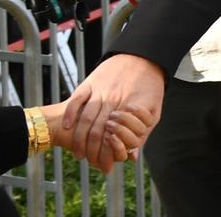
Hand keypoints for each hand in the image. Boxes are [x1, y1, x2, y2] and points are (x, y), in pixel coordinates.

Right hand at [63, 54, 165, 171]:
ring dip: (78, 137)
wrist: (143, 56)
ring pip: (85, 117)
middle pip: (96, 130)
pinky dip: (70, 113)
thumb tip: (132, 157)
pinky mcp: (90, 81)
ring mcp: (99, 91)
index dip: (104, 153)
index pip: (111, 137)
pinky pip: (77, 98)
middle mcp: (112, 101)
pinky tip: (66, 126)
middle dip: (89, 149)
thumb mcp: (154, 112)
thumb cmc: (150, 86)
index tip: (100, 164)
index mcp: (127, 110)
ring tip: (76, 150)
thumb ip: (143, 134)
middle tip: (84, 159)